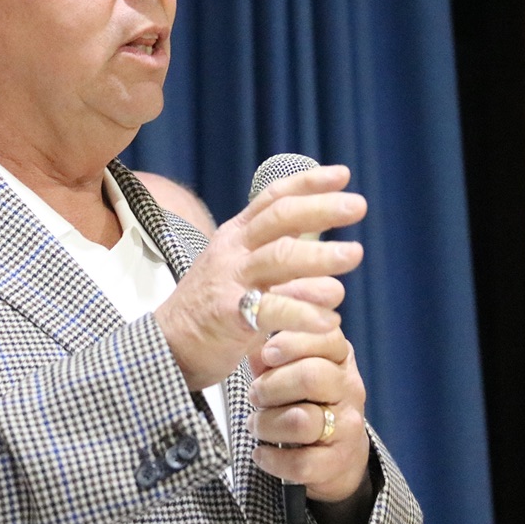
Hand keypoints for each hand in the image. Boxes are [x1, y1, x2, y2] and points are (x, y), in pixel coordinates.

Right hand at [153, 164, 365, 391]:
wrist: (166, 348)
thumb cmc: (213, 313)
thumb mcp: (247, 283)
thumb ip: (286, 278)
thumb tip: (331, 281)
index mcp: (237, 237)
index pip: (273, 199)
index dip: (308, 183)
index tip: (343, 175)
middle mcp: (233, 251)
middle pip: (279, 219)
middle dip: (320, 208)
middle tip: (358, 206)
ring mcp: (229, 280)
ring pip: (278, 258)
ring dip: (319, 255)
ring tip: (355, 254)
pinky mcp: (228, 315)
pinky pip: (271, 309)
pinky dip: (303, 311)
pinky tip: (331, 319)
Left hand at [247, 328, 371, 505]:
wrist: (340, 452)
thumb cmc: (308, 400)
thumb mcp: (295, 369)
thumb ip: (274, 356)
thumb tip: (254, 350)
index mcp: (340, 357)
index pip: (326, 337)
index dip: (292, 342)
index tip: (267, 352)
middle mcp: (350, 388)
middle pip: (311, 377)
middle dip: (271, 386)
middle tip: (254, 395)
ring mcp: (348, 426)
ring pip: (301, 421)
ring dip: (266, 423)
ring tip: (254, 424)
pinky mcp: (338, 461)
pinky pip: (301, 462)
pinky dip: (272, 459)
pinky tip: (260, 454)